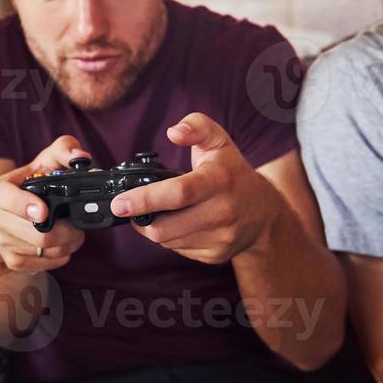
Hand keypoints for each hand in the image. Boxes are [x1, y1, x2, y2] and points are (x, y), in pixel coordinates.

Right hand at [0, 135, 87, 272]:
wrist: (15, 216)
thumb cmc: (34, 186)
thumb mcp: (46, 161)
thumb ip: (64, 149)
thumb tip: (80, 157)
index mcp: (0, 190)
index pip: (3, 197)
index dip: (23, 205)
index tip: (43, 211)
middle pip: (36, 234)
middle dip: (67, 229)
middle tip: (78, 223)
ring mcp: (2, 242)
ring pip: (45, 251)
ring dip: (69, 243)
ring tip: (74, 232)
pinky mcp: (12, 261)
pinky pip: (45, 264)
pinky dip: (62, 255)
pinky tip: (64, 244)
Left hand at [109, 113, 279, 264]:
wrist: (263, 213)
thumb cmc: (233, 173)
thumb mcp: (218, 141)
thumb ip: (196, 126)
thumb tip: (174, 132)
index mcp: (219, 181)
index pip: (178, 193)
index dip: (144, 199)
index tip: (119, 203)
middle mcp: (222, 212)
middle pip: (165, 227)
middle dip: (141, 218)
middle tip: (131, 205)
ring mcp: (220, 238)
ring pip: (167, 241)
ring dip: (154, 228)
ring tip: (160, 211)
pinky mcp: (215, 255)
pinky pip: (178, 250)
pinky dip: (171, 238)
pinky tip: (179, 223)